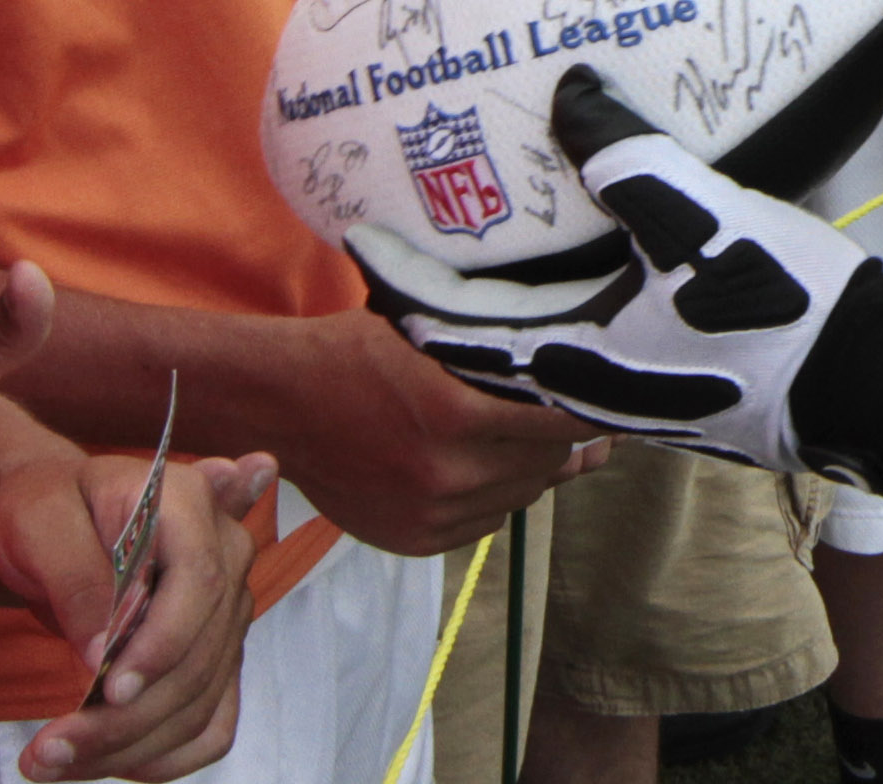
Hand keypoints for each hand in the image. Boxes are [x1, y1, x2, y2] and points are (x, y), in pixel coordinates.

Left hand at [0, 447, 270, 779]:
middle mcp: (227, 554)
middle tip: (45, 751)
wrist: (58, 516)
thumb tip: (102, 651)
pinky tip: (104, 762)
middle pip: (199, 657)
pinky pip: (211, 725)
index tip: (106, 690)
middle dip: (126, 718)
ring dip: (128, 747)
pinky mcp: (216, 656)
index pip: (201, 582)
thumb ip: (75, 576)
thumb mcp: (39, 522)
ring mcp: (227, 612)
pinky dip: (162, 758)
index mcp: (189, 503)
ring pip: (200, 702)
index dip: (162, 643)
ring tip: (48, 762)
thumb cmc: (45, 505)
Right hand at [256, 306, 605, 555]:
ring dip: (527, 469)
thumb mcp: (437, 340)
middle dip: (558, 438)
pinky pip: (484, 523)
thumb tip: (583, 411)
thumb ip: (508, 369)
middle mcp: (448, 473)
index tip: (603, 397)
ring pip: (520, 497)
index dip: (588, 411)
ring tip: (510, 437)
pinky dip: (492, 496)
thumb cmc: (360, 353)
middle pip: (546, 464)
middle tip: (553, 411)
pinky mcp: (413, 540)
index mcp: (458, 413)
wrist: (279, 404)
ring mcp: (430, 515)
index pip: (562, 424)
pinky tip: (478, 465)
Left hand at [352, 67, 882, 500]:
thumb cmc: (781, 310)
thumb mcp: (702, 217)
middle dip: (438, 293)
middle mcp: (583, 389)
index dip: (398, 282)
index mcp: (569, 357)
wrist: (867, 385)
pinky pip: (581, 347)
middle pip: (479, 345)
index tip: (361, 236)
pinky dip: (553, 307)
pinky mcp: (670, 387)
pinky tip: (580, 265)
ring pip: (530, 350)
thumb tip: (571, 93)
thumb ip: (627, 158)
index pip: (449, 326)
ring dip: (497, 301)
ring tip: (490, 239)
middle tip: (417, 227)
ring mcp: (627, 396)